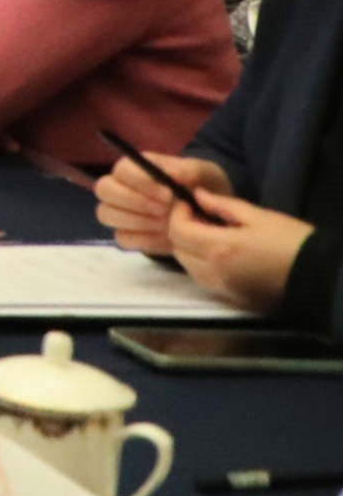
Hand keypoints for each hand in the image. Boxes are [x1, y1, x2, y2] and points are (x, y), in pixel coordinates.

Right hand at [96, 148, 236, 255]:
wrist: (213, 216)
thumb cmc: (206, 188)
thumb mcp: (206, 174)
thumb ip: (190, 170)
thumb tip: (170, 174)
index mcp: (139, 167)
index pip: (122, 169)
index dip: (139, 181)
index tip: (167, 194)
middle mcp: (123, 187)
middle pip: (104, 189)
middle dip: (133, 201)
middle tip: (163, 210)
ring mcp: (122, 211)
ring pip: (107, 213)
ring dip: (137, 220)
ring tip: (165, 223)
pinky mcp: (128, 234)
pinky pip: (122, 237)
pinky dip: (143, 239)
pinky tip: (163, 236)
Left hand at [163, 187, 310, 308]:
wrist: (317, 274)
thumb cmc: (291, 241)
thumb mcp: (258, 216)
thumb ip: (223, 205)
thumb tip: (198, 196)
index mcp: (219, 248)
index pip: (177, 231)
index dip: (178, 214)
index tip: (188, 204)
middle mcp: (214, 272)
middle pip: (178, 251)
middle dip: (182, 232)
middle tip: (200, 218)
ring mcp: (222, 289)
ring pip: (188, 268)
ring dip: (191, 250)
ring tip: (212, 235)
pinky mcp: (233, 299)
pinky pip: (205, 281)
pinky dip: (203, 266)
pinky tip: (222, 254)